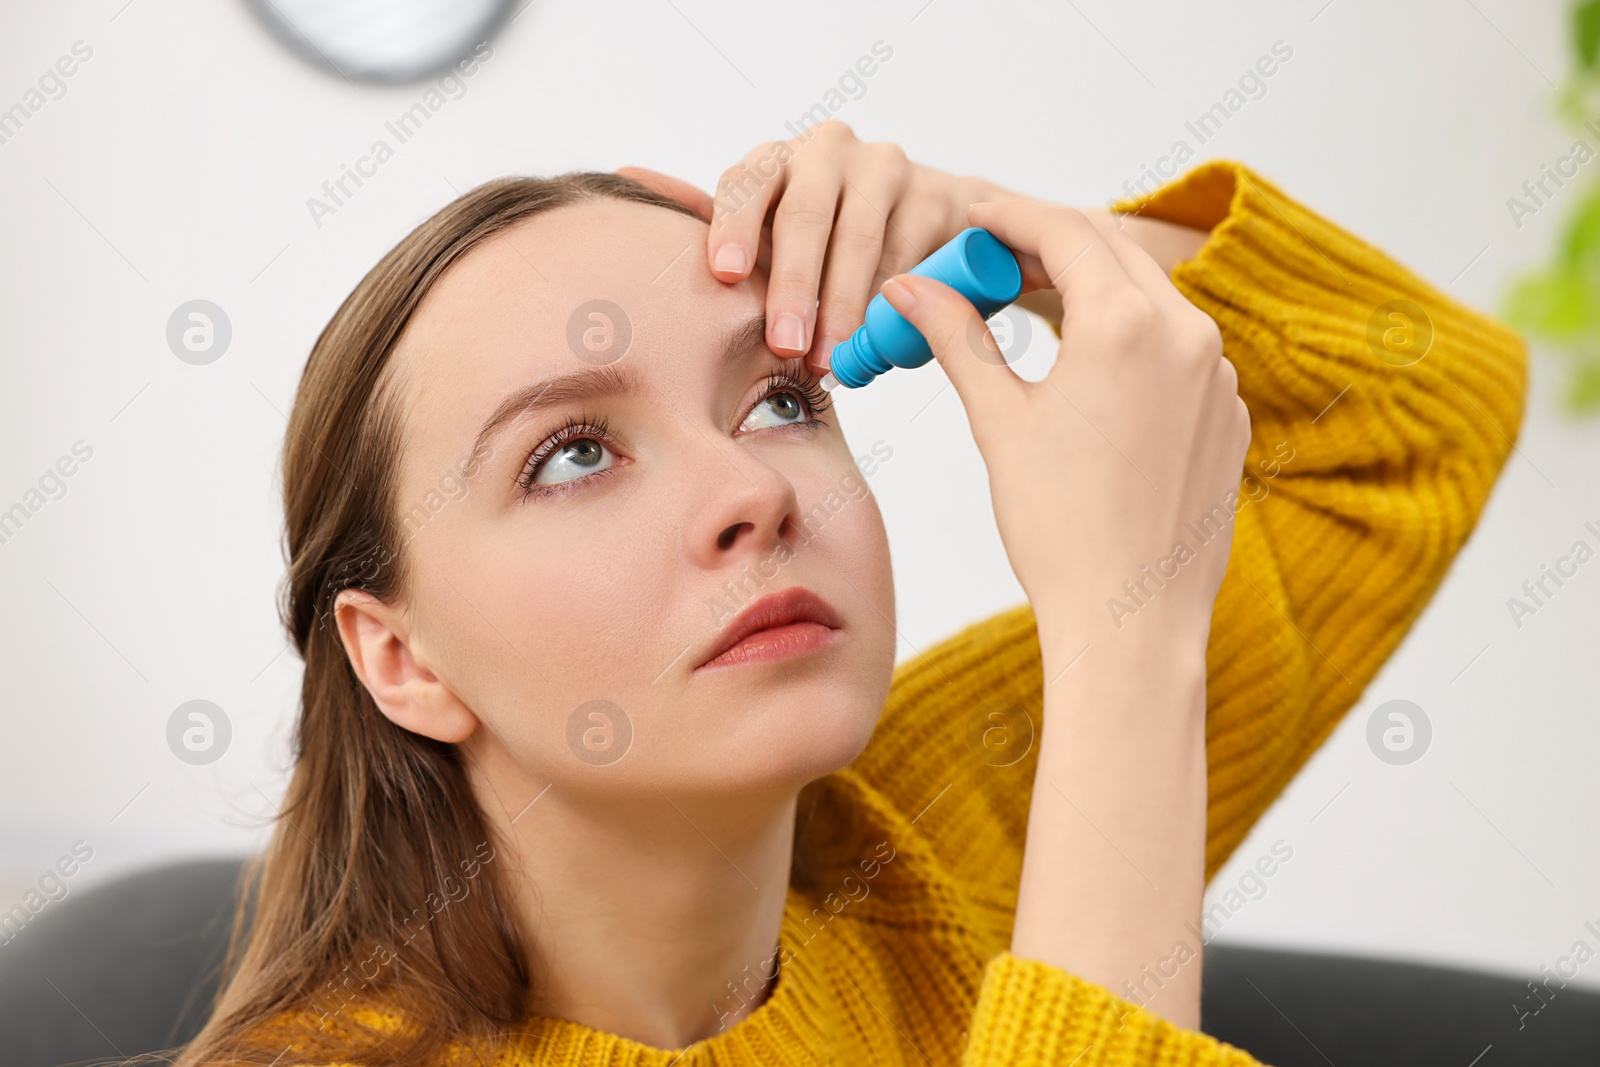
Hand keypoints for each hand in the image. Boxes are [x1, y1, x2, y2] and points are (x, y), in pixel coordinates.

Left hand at [618, 121, 1013, 375]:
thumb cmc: (830, 239)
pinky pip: (909, 253)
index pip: (745, 184)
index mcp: (777, 161)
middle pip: (804, 215)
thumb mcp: (772, 235)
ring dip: (845, 306)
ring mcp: (885, 167)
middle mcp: (827, 150)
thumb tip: (628, 176)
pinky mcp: (935, 193)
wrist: (930, 223)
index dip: (735, 226)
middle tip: (788, 345)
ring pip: (859, 239)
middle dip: (794, 286)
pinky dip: (893, 300)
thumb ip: (713, 218)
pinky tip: (881, 337)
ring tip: (835, 358)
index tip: (726, 273)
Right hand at [877, 198, 1248, 649]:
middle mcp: (1188, 335)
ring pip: (1149, 296)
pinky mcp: (1229, 413)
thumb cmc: (1064, 533)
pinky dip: (1128, 337)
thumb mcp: (1000, 422)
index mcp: (1128, 325)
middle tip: (990, 261)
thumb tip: (911, 290)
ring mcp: (1219, 375)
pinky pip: (1177, 347)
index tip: (973, 218)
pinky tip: (1086, 370)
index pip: (1063, 230)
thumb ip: (959, 338)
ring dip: (1089, 288)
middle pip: (1111, 250)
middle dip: (1047, 244)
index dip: (1009, 216)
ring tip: (1030, 310)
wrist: (1132, 622)